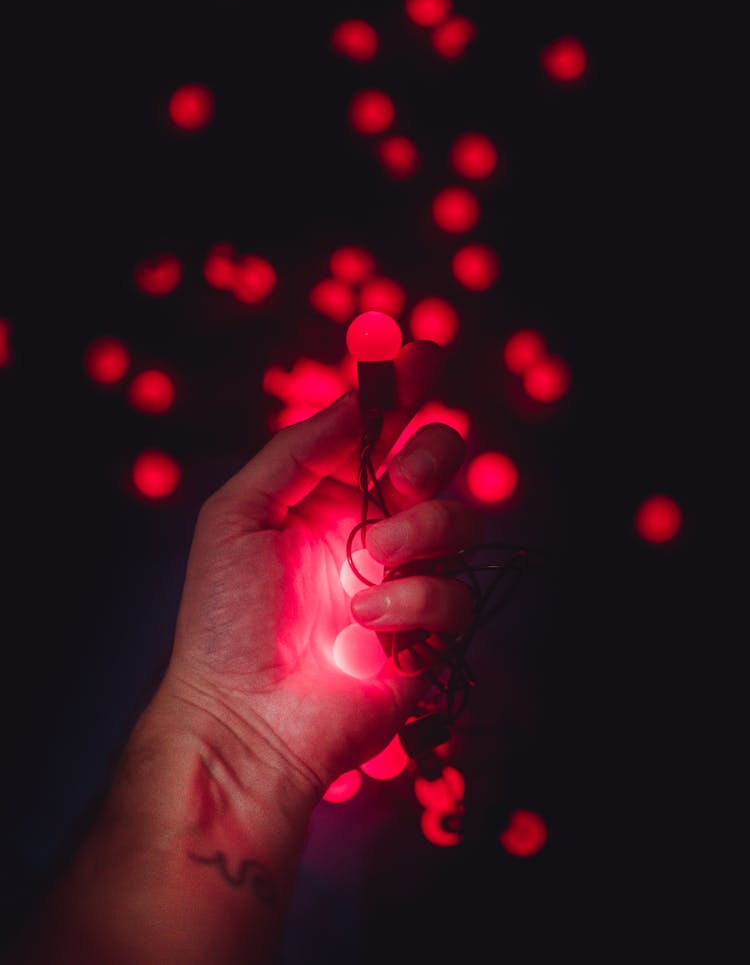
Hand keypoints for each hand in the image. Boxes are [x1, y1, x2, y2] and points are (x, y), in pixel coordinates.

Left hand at [161, 340, 481, 797]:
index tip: (424, 354)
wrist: (241, 716)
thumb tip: (354, 400)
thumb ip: (297, 450)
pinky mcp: (429, 633)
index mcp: (327, 496)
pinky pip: (456, 594)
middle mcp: (372, 529)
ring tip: (367, 563)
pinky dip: (413, 600)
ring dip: (417, 532)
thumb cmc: (225, 618)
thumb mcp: (239, 513)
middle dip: (433, 455)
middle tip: (403, 479)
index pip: (378, 430)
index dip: (405, 389)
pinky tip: (367, 622)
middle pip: (439, 463)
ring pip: (458, 522)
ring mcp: (404, 580)